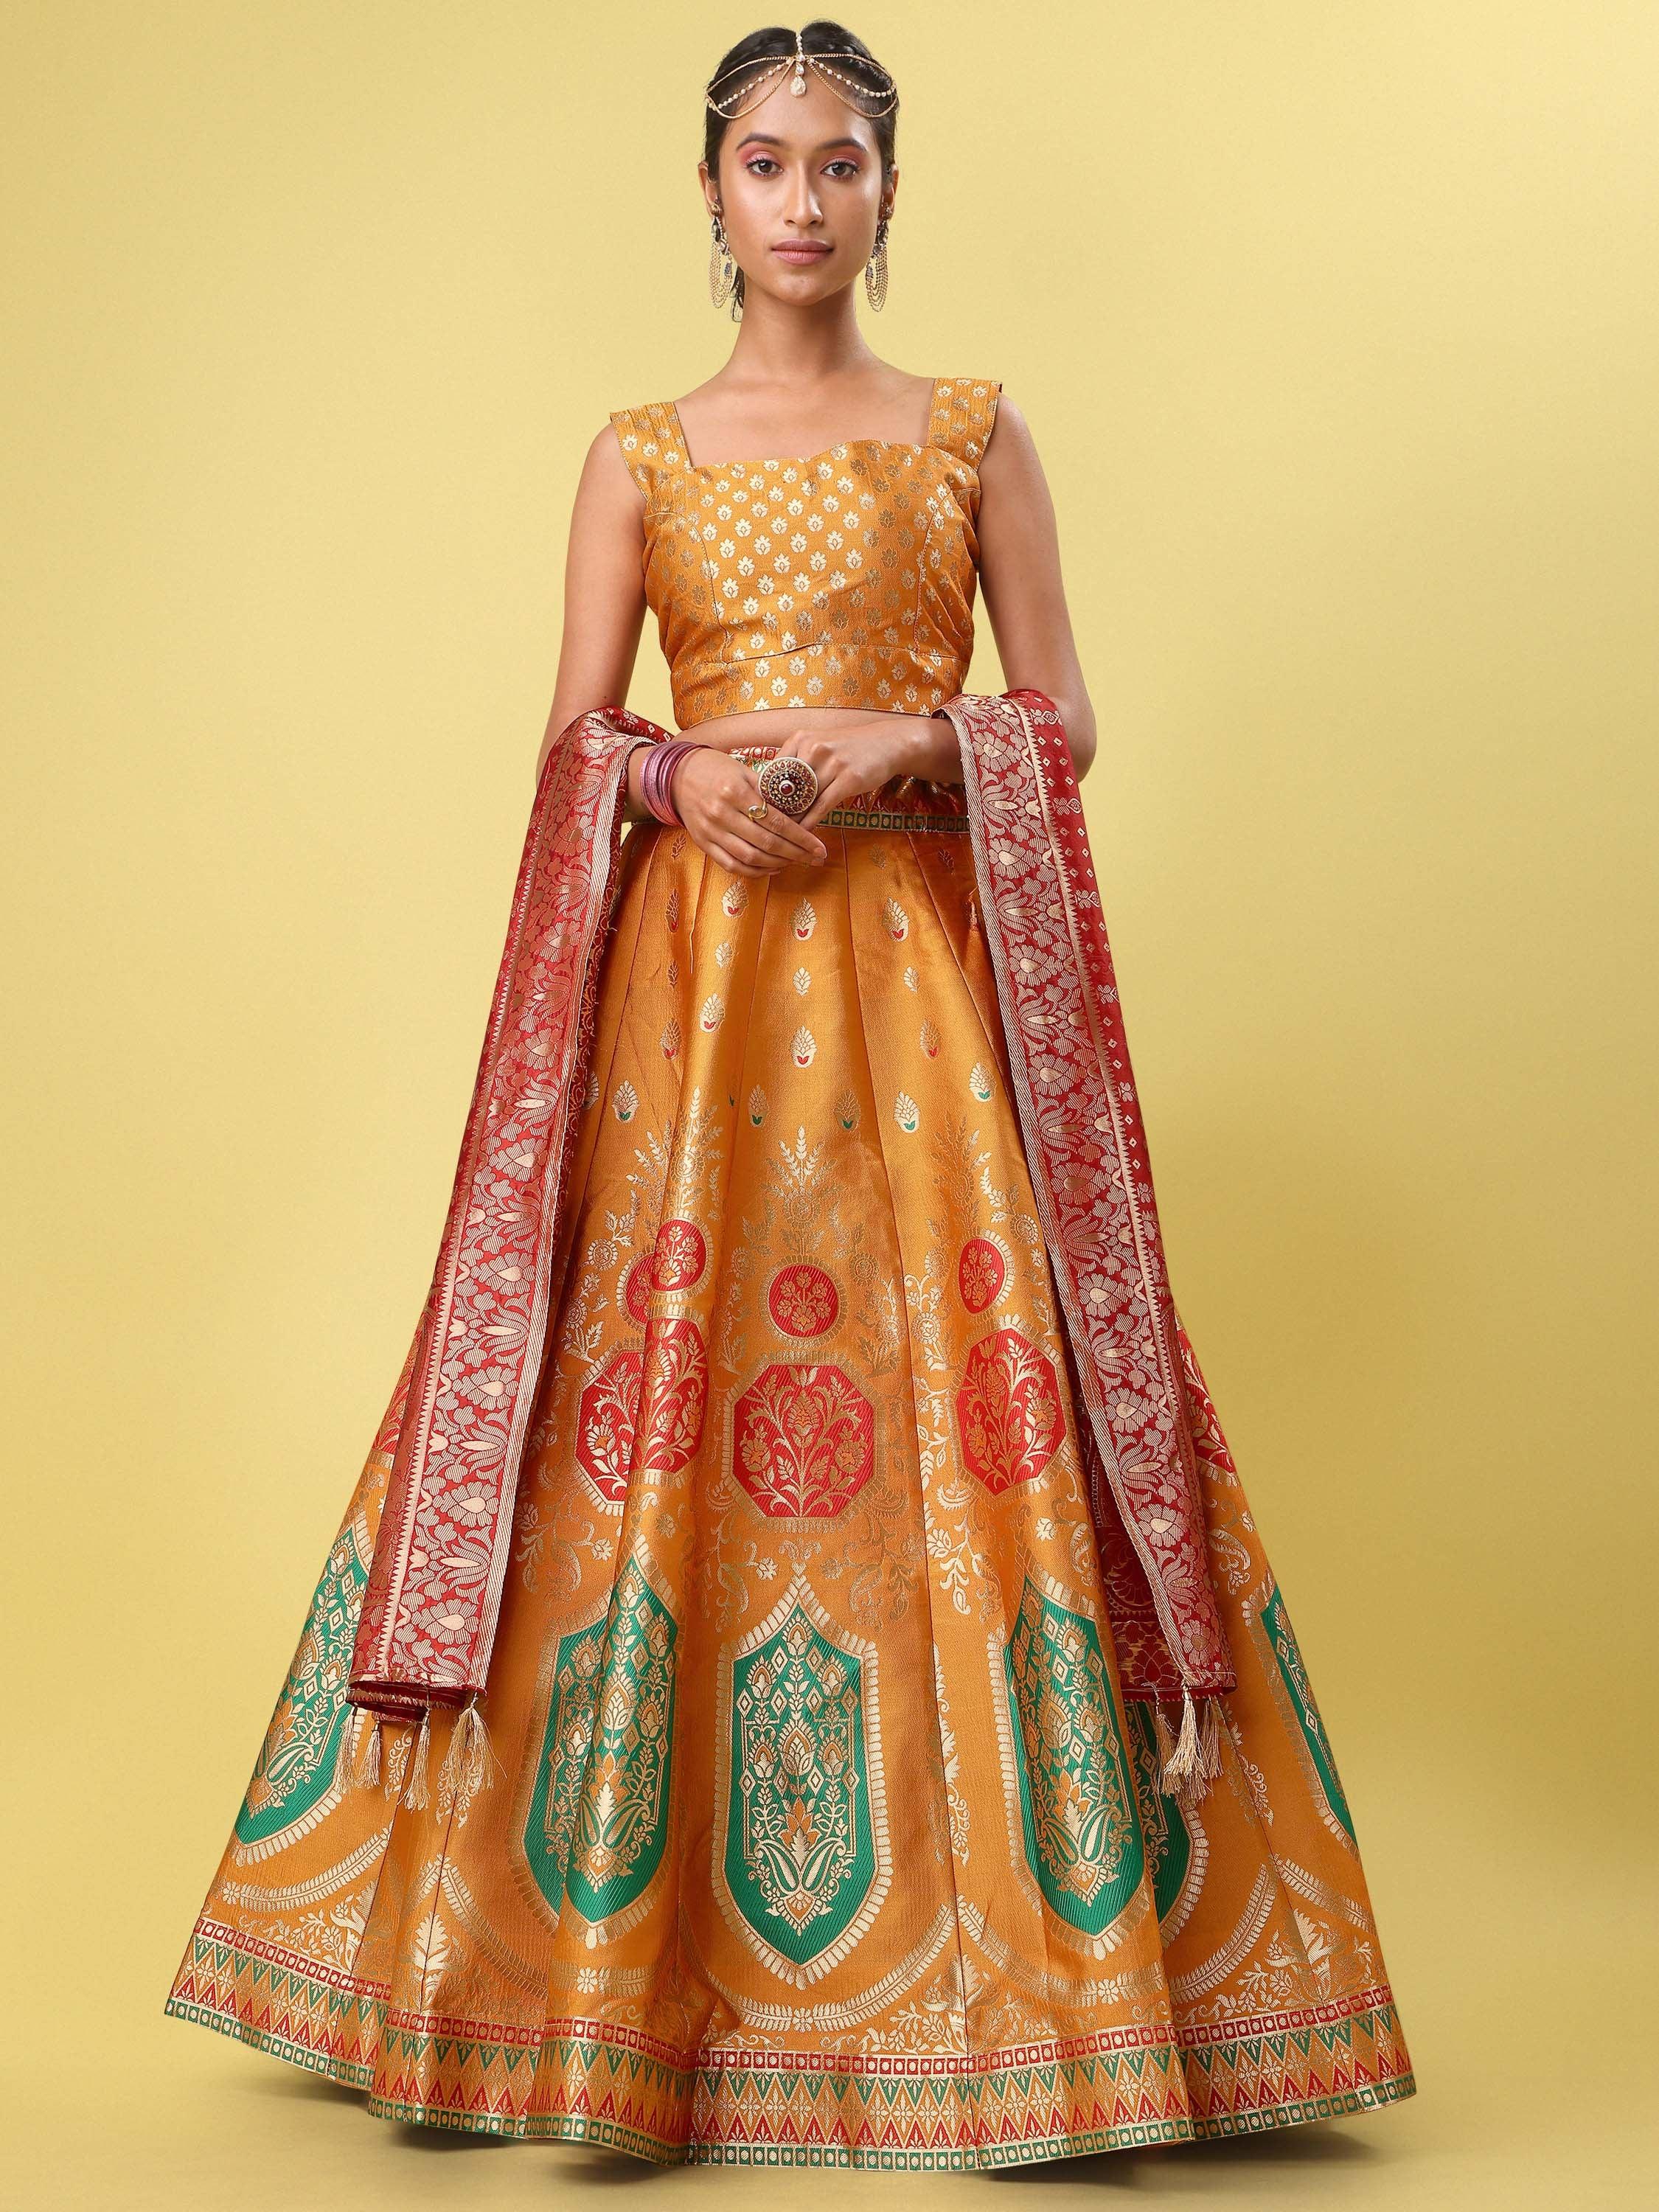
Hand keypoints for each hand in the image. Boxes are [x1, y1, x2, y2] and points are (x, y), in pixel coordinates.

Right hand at [670, 748, 828, 878]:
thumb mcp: (744, 770)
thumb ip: (768, 790)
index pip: (777, 821)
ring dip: (778, 864)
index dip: (801, 837)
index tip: (819, 846)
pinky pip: (732, 865)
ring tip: (796, 862)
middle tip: (815, 859)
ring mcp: (711, 831)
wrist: (677, 776)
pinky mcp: (703, 843)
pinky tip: (772, 868)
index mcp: (736, 791)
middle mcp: (722, 813)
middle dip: (796, 854)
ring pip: (751, 858)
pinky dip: (755, 871)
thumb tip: (799, 809)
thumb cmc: (716, 769)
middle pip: (767, 843)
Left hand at [766, 715, 960, 833]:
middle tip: (765, 831)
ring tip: (783, 837)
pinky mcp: (848, 779)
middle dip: (775, 812)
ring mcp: (832, 763)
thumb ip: (797, 762)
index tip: (756, 814)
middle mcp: (813, 747)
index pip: (772, 771)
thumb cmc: (849, 748)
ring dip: (792, 821)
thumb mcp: (819, 745)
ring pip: (803, 799)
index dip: (764, 795)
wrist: (887, 743)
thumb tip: (772, 791)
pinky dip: (811, 822)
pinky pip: (822, 806)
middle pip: (785, 787)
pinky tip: (805, 835)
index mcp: (800, 739)